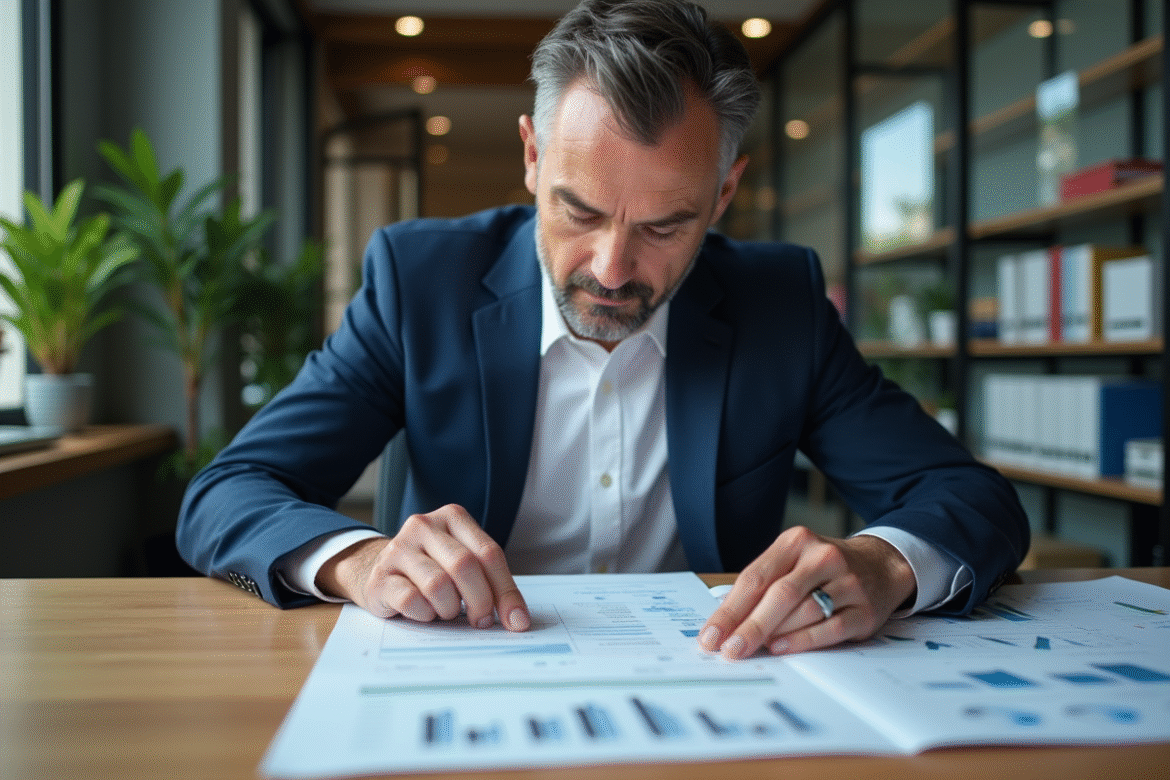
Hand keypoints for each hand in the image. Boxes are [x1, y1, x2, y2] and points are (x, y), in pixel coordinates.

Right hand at [315, 503, 529, 631]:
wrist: (378, 571)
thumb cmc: (431, 569)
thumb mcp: (462, 565)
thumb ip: (491, 583)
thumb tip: (518, 619)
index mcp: (453, 517)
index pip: (489, 553)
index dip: (506, 591)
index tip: (516, 620)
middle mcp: (424, 526)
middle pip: (465, 566)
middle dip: (480, 601)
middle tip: (481, 621)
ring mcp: (399, 548)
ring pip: (438, 584)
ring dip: (449, 608)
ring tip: (446, 611)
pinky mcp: (380, 576)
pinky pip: (410, 599)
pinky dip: (424, 614)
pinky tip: (424, 612)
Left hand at [698, 527, 914, 658]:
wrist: (882, 565)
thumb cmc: (824, 568)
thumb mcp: (792, 561)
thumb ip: (762, 586)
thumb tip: (725, 621)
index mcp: (796, 542)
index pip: (755, 577)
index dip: (730, 609)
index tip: (711, 635)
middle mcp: (822, 557)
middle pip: (779, 594)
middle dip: (749, 626)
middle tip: (728, 650)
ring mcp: (848, 582)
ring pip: (805, 610)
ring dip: (775, 633)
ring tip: (752, 649)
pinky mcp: (865, 610)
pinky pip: (831, 628)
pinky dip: (804, 640)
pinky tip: (783, 648)